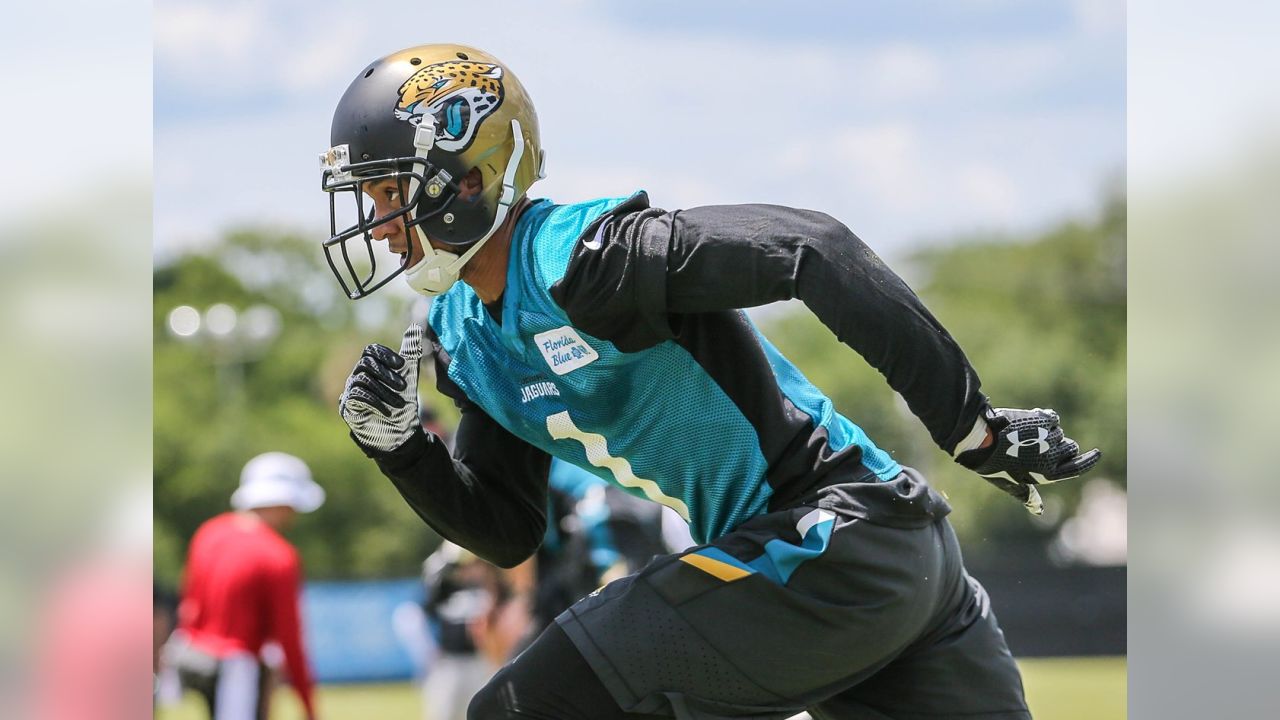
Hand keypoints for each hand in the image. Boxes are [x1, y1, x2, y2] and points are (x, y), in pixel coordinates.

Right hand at [339, 324, 423, 451]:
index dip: (385, 355)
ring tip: (399, 403)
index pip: (370, 350)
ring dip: (384, 391)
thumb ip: (410, 353)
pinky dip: (374, 401)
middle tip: (404, 387)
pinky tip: (387, 410)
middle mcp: (357, 377)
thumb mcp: (409, 376)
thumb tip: (415, 326)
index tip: (402, 365)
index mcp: (371, 367)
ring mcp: (350, 392)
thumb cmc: (403, 403)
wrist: (400, 432)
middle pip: (365, 364)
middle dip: (386, 374)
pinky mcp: (347, 407)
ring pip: (363, 380)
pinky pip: (356, 396)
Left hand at [956, 406, 1100, 514]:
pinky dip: (1045, 419)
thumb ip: (1027, 494)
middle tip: (1039, 445)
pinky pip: (1052, 418)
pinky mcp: (1042, 420)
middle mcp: (1053, 456)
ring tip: (1025, 436)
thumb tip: (1038, 511)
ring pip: (1059, 432)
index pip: (1077, 467)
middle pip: (1070, 448)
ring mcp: (1048, 437)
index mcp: (1048, 473)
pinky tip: (1030, 422)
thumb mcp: (1010, 483)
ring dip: (1047, 433)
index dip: (1089, 460)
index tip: (1097, 453)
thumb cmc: (992, 464)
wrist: (979, 439)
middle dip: (1061, 446)